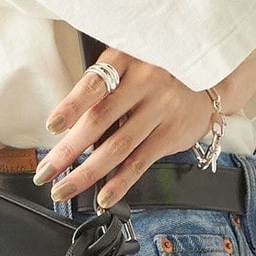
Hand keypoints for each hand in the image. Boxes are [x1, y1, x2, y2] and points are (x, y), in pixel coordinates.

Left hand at [38, 52, 217, 208]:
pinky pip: (140, 162)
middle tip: (45, 171)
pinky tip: (104, 196)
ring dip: (86, 173)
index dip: (71, 107)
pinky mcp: (172, 134)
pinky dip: (119, 183)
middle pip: (99, 120)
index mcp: (125, 60)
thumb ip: (102, 88)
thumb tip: (66, 126)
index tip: (52, 126)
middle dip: (68, 151)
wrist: (209, 78)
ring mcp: (161, 108)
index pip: (93, 85)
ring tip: (64, 187)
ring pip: (117, 147)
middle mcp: (144, 82)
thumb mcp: (128, 64)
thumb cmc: (156, 72)